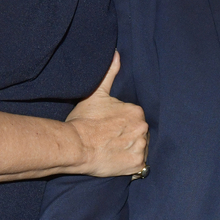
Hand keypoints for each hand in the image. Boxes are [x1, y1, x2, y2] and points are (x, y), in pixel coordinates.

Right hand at [65, 53, 148, 177]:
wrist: (76, 145)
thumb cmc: (84, 119)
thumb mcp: (97, 93)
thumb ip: (110, 73)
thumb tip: (117, 53)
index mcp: (137, 111)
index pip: (135, 119)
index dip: (122, 125)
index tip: (109, 128)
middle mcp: (143, 128)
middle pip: (139, 134)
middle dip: (128, 137)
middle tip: (109, 141)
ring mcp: (141, 147)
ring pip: (140, 149)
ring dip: (130, 150)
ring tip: (112, 151)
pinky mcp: (137, 164)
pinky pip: (139, 166)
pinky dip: (130, 164)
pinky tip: (117, 160)